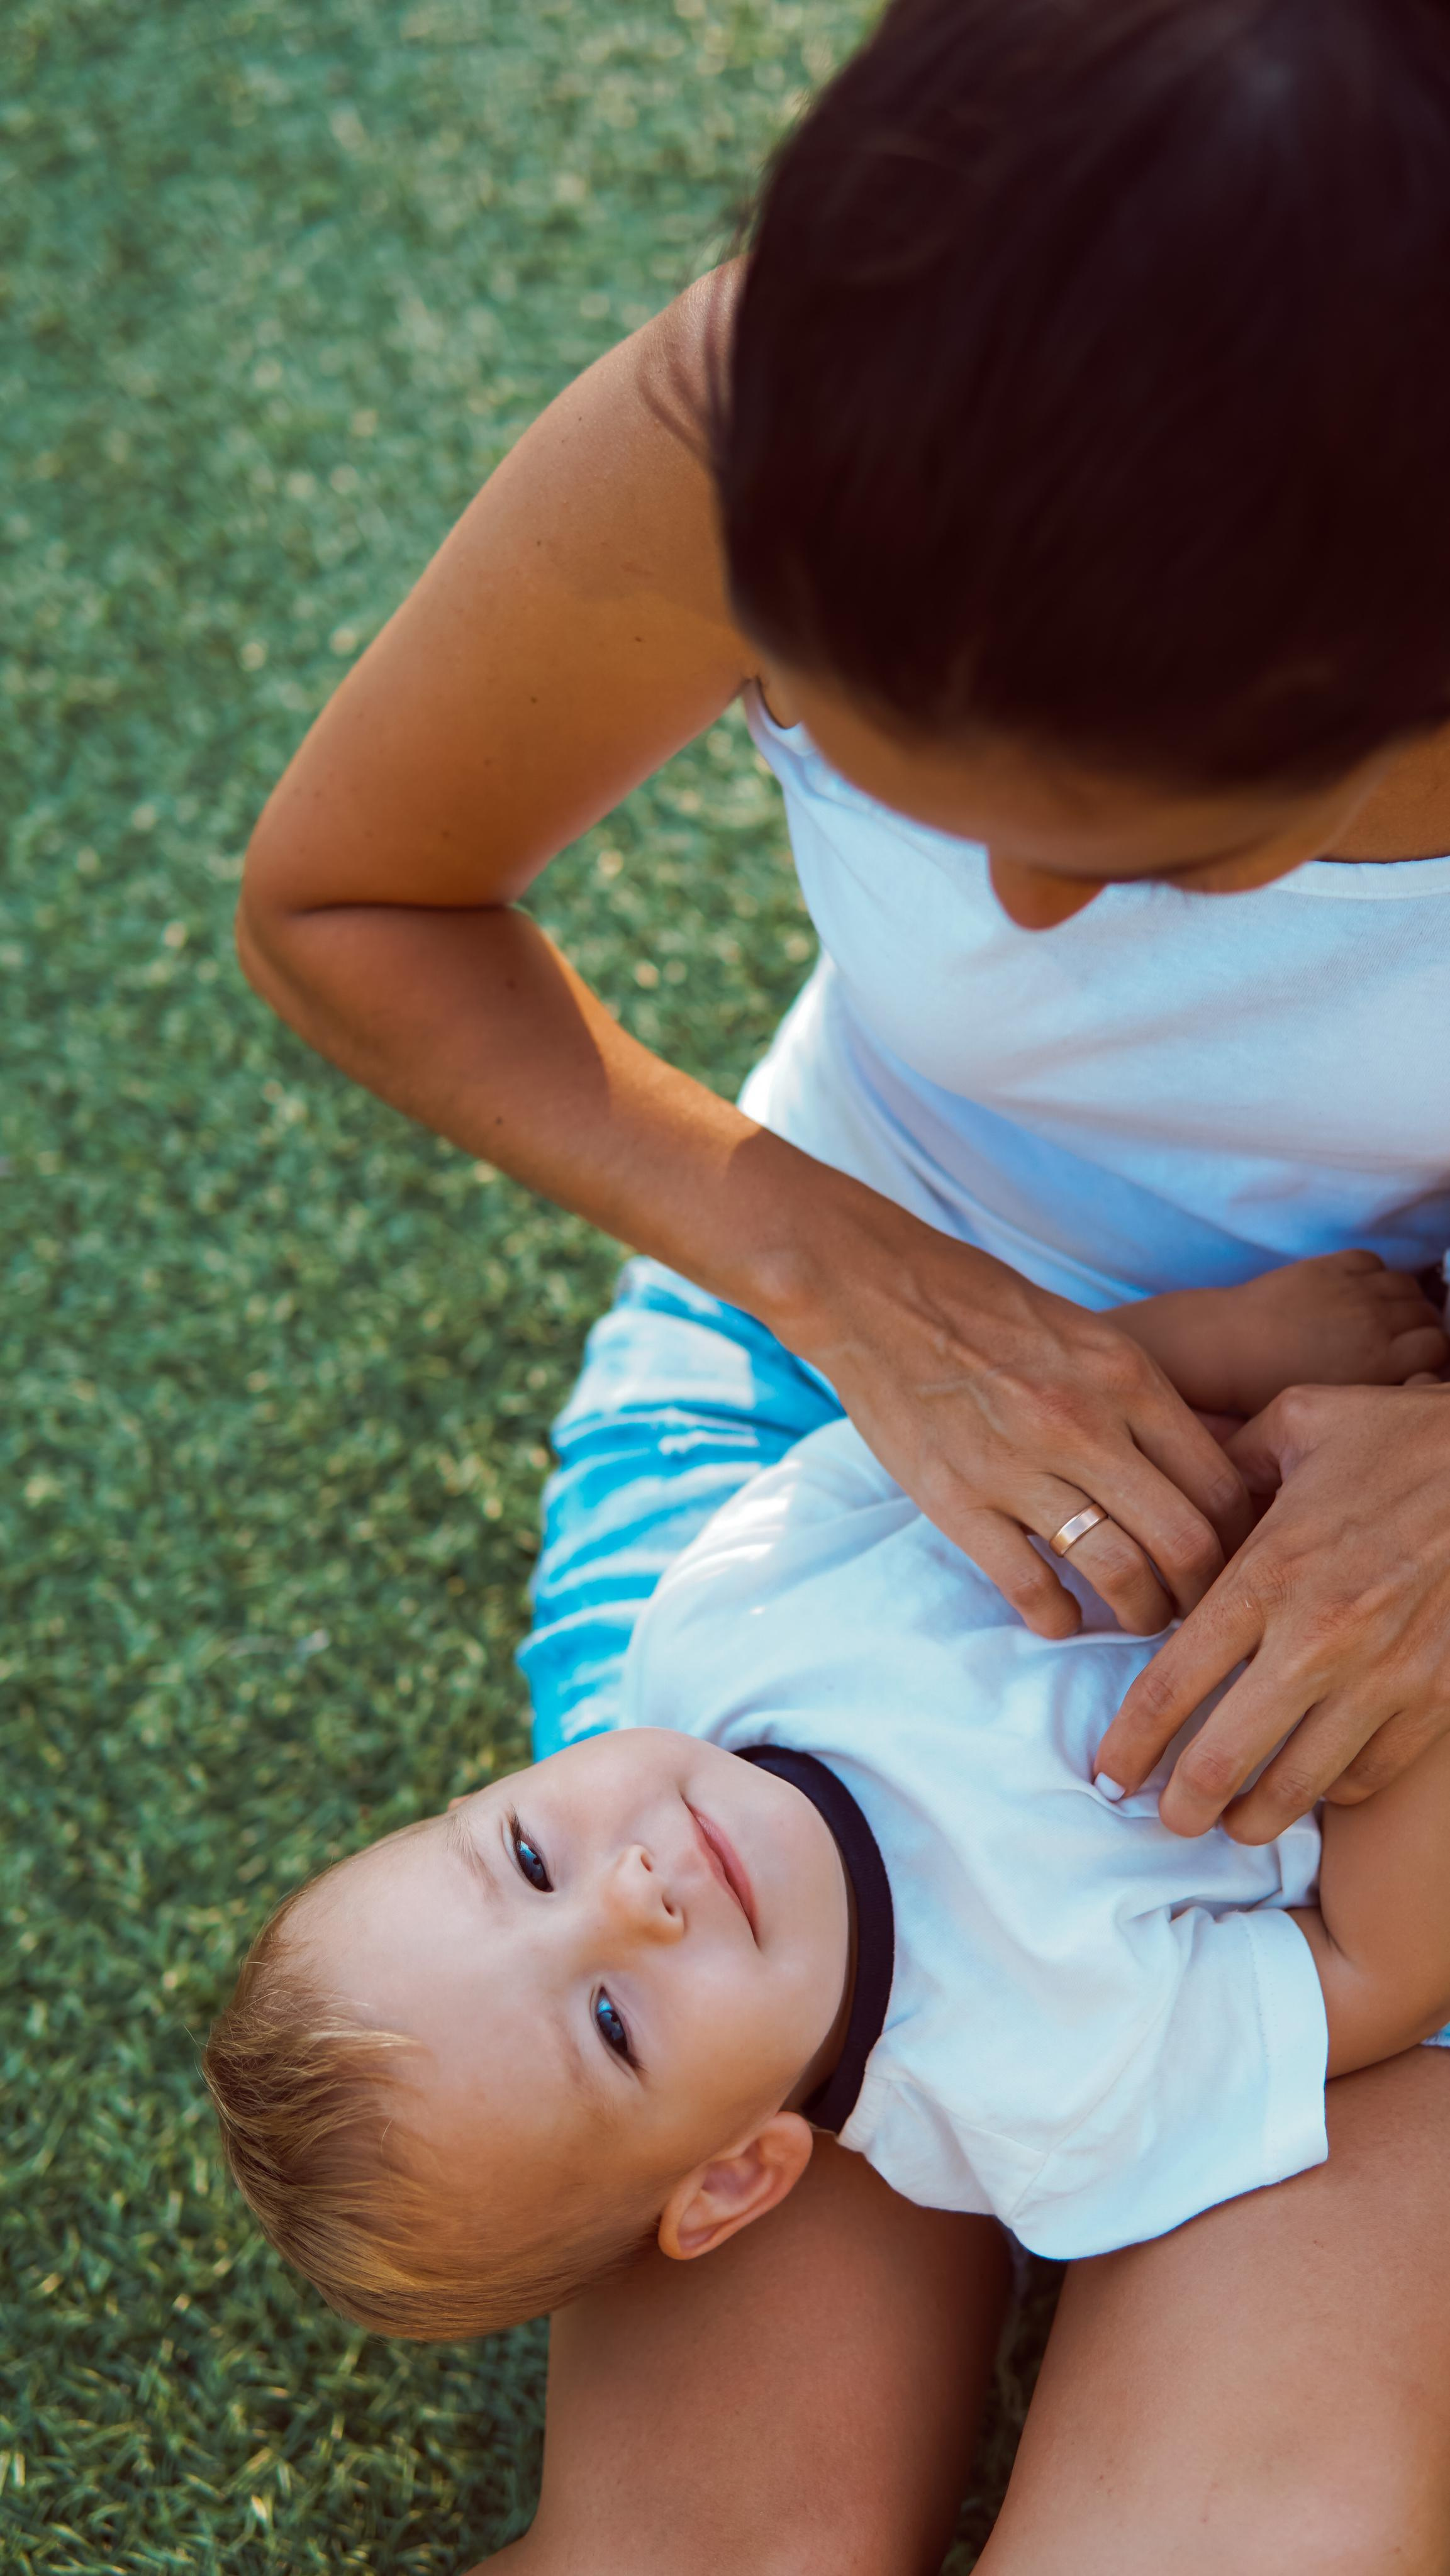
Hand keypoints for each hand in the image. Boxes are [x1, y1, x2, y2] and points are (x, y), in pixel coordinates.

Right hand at [781, 1195, 1251, 1638]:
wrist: (875, 1292)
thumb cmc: (986, 1308)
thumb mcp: (1089, 1335)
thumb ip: (1140, 1400)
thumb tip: (1192, 1472)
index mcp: (1126, 1378)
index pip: (1220, 1485)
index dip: (1240, 1540)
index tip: (1231, 1561)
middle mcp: (1084, 1424)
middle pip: (1185, 1541)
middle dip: (1203, 1593)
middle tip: (1197, 1607)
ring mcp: (1019, 1465)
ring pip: (1118, 1573)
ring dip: (1140, 1614)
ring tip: (1138, 1619)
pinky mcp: (958, 1500)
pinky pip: (1031, 1587)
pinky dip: (1058, 1619)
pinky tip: (1063, 1619)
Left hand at [1095, 1381, 1449, 1839]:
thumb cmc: (1402, 1439)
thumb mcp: (1297, 1425)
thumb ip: (1226, 1461)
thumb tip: (1180, 1482)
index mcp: (1267, 1574)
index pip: (1172, 1683)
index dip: (1129, 1743)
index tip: (1107, 1775)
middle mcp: (1318, 1638)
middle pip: (1223, 1758)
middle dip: (1181, 1807)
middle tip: (1164, 1820)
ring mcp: (1383, 1676)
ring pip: (1298, 1787)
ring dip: (1253, 1819)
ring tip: (1231, 1825)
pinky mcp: (1436, 1697)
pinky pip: (1369, 1774)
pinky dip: (1332, 1790)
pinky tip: (1312, 1783)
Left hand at [1119, 1247, 1446, 1417]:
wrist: (1223, 1349)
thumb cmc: (1270, 1392)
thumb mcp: (1331, 1406)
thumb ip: (1377, 1392)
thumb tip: (1404, 1383)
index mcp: (1378, 1363)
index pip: (1439, 1346)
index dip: (1434, 1354)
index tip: (1421, 1361)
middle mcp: (1374, 1322)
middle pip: (1427, 1314)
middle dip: (1422, 1327)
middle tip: (1404, 1340)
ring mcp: (1352, 1290)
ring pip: (1406, 1285)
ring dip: (1403, 1300)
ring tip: (1384, 1317)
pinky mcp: (1329, 1267)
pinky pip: (1374, 1262)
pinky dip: (1375, 1275)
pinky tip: (1359, 1293)